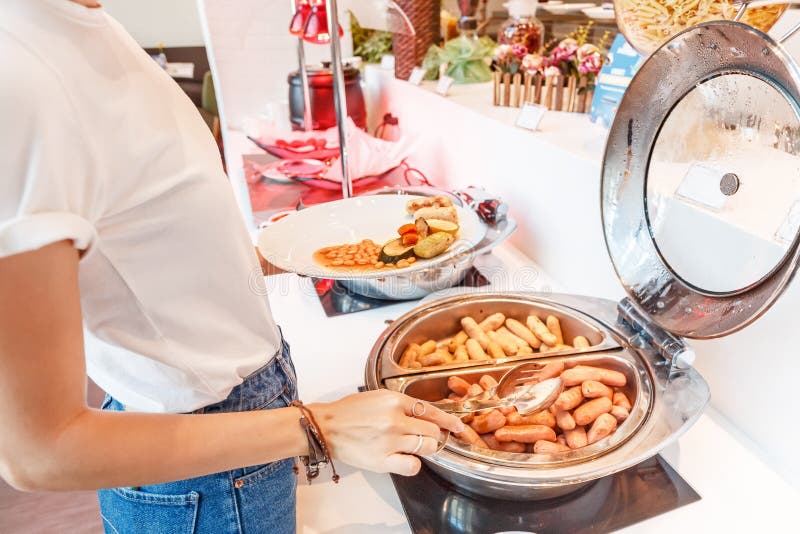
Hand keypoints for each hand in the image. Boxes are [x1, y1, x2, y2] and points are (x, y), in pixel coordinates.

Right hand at [311, 390, 464, 475]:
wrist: (325, 426)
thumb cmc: (348, 412)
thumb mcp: (378, 397)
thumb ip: (401, 404)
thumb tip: (425, 414)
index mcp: (394, 400)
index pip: (430, 410)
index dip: (448, 420)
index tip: (458, 426)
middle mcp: (395, 419)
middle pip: (433, 430)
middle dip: (434, 435)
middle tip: (426, 438)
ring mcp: (390, 441)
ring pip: (427, 447)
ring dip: (425, 448)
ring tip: (413, 447)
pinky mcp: (382, 460)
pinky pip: (413, 466)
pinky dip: (413, 464)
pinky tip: (404, 459)